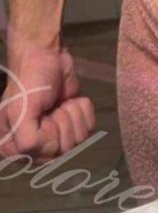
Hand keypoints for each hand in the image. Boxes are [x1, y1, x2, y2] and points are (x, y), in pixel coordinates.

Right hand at [0, 34, 95, 165]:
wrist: (47, 55)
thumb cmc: (29, 80)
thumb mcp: (20, 111)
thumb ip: (29, 140)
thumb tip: (51, 150)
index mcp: (14, 147)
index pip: (42, 157)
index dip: (48, 136)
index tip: (41, 118)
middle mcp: (34, 145)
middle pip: (63, 151)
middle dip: (62, 123)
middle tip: (52, 107)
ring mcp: (55, 133)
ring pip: (78, 140)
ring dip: (73, 115)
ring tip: (60, 102)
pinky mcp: (73, 121)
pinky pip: (89, 127)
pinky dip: (83, 110)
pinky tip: (71, 100)